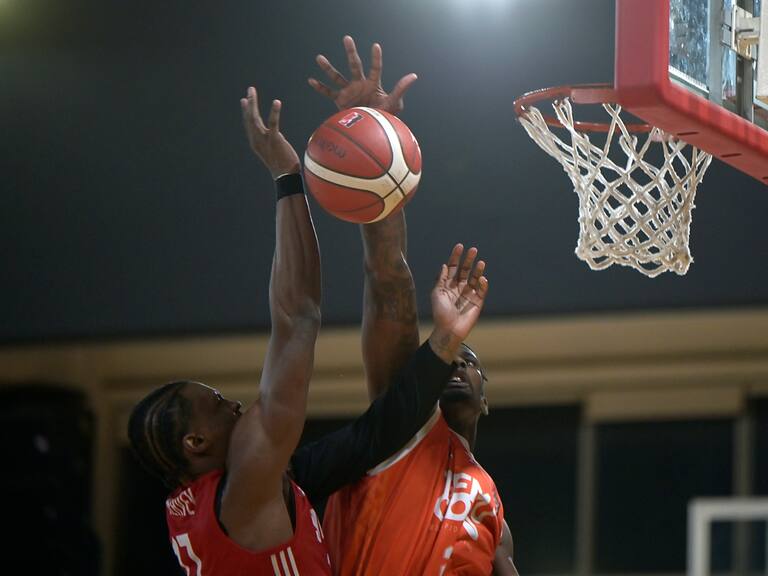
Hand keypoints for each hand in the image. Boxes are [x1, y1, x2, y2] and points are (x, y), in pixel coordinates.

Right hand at [240, 86, 300, 178]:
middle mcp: (257, 140)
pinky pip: (273, 123)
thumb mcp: (273, 152)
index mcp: (256, 143)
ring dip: (253, 104)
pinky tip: (276, 102)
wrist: (285, 177)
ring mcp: (264, 139)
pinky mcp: (274, 139)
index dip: (246, 112)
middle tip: (250, 90)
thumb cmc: (283, 167)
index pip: (249, 124)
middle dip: (249, 103)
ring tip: (252, 91)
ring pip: (256, 118)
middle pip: (249, 118)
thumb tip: (276, 137)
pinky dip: (274, 112)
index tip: (245, 100)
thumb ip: (272, 143)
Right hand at [308, 35, 417, 114]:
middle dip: (351, 52)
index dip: (376, 58)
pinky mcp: (340, 101)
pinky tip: (311, 80)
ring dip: (328, 68)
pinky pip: (328, 93)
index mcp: (373, 84)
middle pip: (354, 65)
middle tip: (347, 38)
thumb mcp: (394, 103)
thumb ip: (400, 88)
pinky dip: (320, 88)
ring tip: (319, 58)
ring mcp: (349, 91)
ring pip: (337, 76)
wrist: (371, 130)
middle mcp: (360, 84)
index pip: (375, 68)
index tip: (376, 46)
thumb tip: (413, 75)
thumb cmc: (385, 117)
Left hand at [428, 244, 488, 361]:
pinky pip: (482, 290)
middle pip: (465, 270)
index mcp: (448, 284)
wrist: (448, 330)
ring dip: (478, 269)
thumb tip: (445, 265)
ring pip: (475, 278)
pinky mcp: (477, 301)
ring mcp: (469, 294)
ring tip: (480, 262)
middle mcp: (459, 287)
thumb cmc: (440, 313)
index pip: (453, 267)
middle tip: (473, 250)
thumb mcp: (437, 294)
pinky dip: (482, 284)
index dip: (456, 256)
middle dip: (468, 260)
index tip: (459, 246)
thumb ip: (441, 280)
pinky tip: (481, 278)